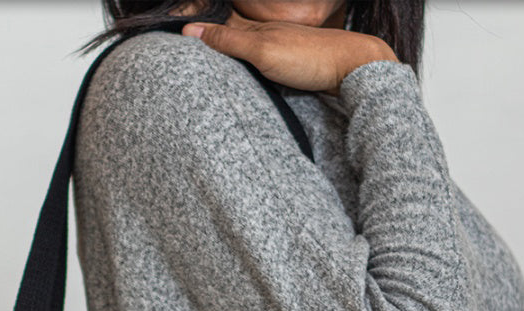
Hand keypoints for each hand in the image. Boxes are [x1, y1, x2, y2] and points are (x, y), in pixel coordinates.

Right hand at [180, 10, 397, 95]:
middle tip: (181, 44)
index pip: (216, 25)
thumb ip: (228, 41)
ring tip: (201, 57)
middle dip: (206, 38)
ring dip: (224, 52)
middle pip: (227, 35)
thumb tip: (189, 31)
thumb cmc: (310, 59)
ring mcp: (276, 50)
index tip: (171, 32)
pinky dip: (242, 64)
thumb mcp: (263, 50)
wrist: (352, 68)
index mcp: (254, 29)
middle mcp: (263, 36)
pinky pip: (256, 63)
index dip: (195, 28)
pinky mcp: (287, 66)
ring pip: (242, 49)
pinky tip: (240, 72)